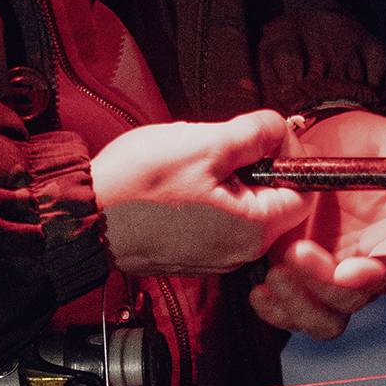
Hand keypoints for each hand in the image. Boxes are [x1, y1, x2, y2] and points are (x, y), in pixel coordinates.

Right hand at [90, 111, 309, 275]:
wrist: (81, 218)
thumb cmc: (137, 183)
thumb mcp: (204, 143)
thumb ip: (253, 134)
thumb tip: (280, 128)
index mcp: (253, 230)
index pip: (304, 192)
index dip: (290, 155)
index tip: (262, 134)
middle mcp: (239, 253)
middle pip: (273, 200)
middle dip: (254, 165)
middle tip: (220, 144)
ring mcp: (213, 257)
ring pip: (242, 207)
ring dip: (227, 178)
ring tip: (192, 161)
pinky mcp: (189, 253)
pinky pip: (216, 219)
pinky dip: (206, 196)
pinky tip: (177, 182)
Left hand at [248, 109, 385, 342]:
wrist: (314, 141)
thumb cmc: (356, 139)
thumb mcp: (383, 137)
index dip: (371, 278)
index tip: (346, 271)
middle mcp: (366, 266)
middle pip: (352, 300)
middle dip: (323, 285)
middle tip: (294, 254)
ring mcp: (329, 277)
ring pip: (323, 317)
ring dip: (298, 306)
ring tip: (274, 274)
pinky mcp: (298, 279)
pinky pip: (290, 311)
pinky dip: (275, 310)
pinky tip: (260, 291)